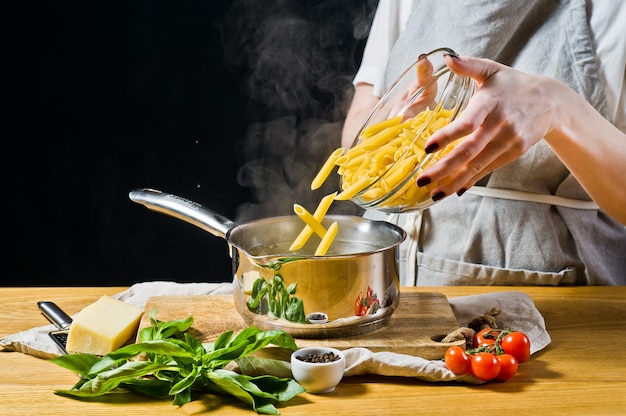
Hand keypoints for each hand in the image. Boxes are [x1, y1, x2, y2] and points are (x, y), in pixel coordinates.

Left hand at [416, 55, 558, 198]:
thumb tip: (446, 58)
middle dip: (443, 168)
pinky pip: (487, 170)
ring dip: (454, 181)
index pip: (467, 123)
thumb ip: (468, 65)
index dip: (447, 136)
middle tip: (422, 180)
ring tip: (434, 194)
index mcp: (490, 103)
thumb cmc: (513, 84)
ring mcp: (508, 142)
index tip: (428, 147)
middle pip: (469, 151)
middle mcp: (499, 125)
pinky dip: (470, 181)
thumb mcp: (492, 70)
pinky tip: (453, 189)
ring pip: (477, 166)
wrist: (551, 101)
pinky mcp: (513, 153)